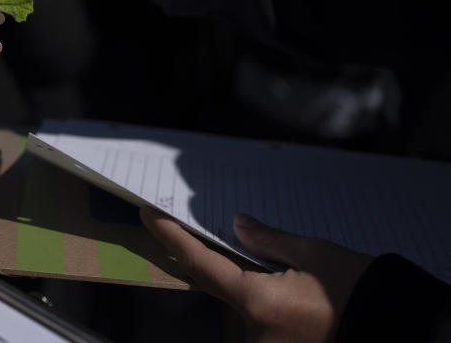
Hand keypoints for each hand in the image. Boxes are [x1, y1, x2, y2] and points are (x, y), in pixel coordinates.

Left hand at [141, 207, 373, 342]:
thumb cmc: (359, 290)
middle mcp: (252, 332)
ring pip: (235, 305)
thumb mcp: (313, 253)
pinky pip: (252, 321)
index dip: (170, 237)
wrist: (398, 325)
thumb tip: (237, 226)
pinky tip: (278, 287)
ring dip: (242, 283)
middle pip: (216, 287)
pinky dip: (255, 299)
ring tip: (276, 269)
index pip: (199, 264)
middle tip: (232, 237)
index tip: (149, 216)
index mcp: (257, 302)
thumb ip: (266, 239)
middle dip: (217, 260)